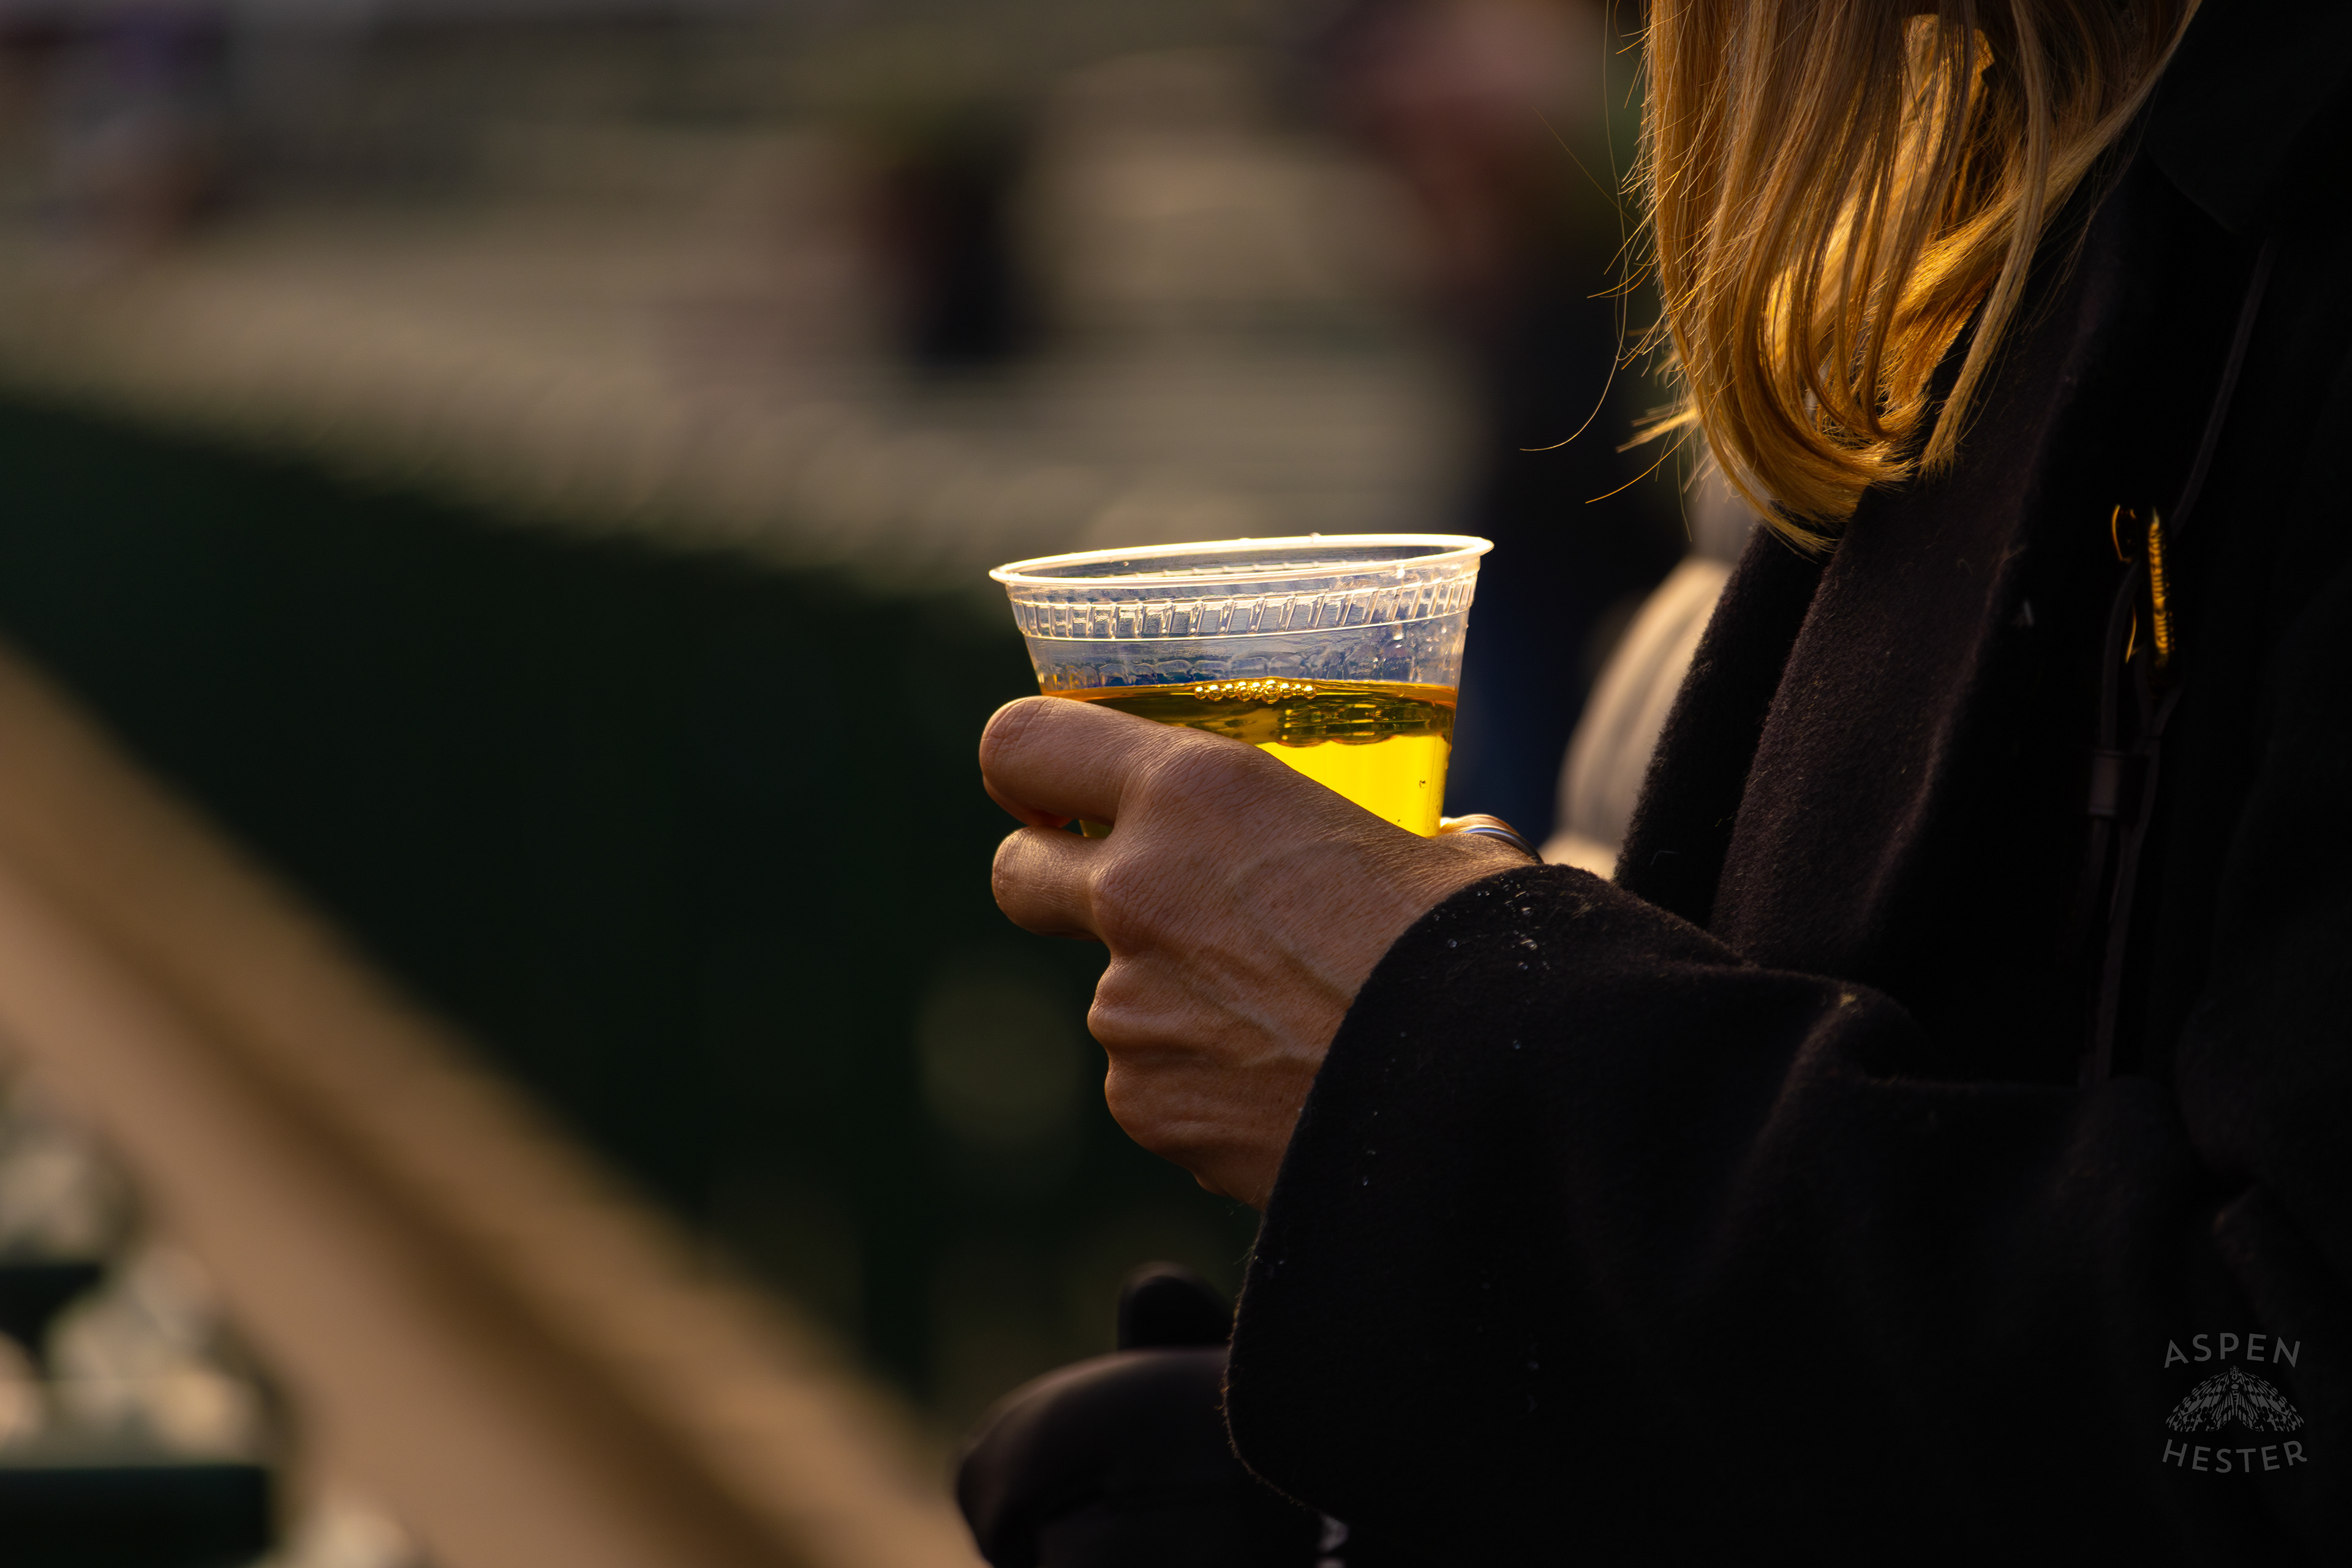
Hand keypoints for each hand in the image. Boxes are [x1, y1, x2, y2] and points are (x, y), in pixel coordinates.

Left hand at [981, 696, 1527, 1208]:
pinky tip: (1295, 1090)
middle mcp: (1136, 892)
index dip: (1029, 767)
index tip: (1054, 790)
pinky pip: (1157, 1083)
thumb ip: (1382, 837)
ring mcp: (1128, 1010)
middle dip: (1056, 881)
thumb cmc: (1487, 952)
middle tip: (1137, 897)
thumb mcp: (1439, 849)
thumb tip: (1432, 850)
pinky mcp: (1148, 1107)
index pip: (1025, 744)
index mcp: (1199, 795)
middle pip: (1019, 872)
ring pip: (1115, 995)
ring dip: (1176, 1002)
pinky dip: (1208, 1086)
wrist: (1497, 1101)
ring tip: (1294, 1024)